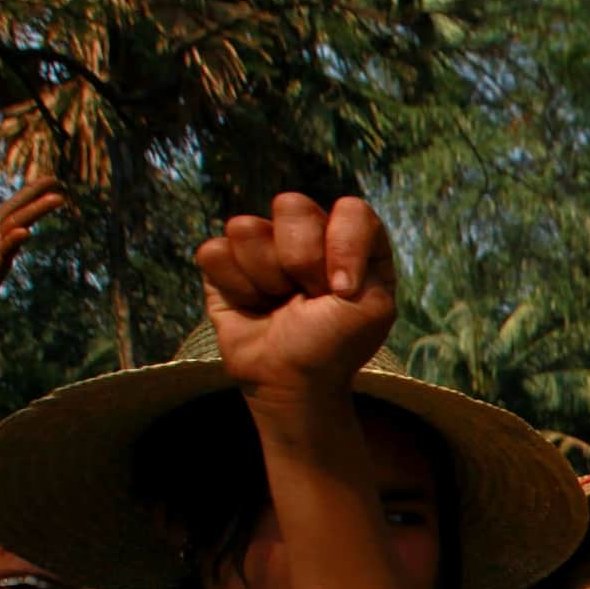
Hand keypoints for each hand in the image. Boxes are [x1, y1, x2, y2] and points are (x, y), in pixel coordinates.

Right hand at [194, 193, 397, 403]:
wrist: (290, 381)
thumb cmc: (334, 346)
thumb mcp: (374, 308)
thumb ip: (363, 258)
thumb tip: (308, 245)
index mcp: (353, 241)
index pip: (349, 209)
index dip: (343, 244)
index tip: (340, 290)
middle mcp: (308, 235)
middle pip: (292, 207)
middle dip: (301, 261)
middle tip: (308, 298)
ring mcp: (263, 246)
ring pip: (247, 227)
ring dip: (266, 276)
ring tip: (279, 302)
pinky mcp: (224, 262)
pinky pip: (215, 252)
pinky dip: (236, 287)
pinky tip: (253, 306)